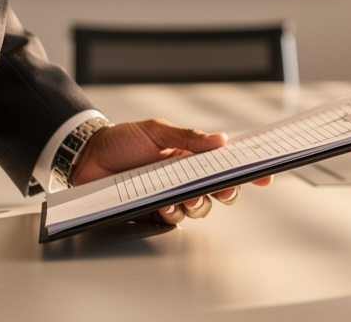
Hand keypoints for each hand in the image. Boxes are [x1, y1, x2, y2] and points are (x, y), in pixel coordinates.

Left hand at [69, 118, 272, 225]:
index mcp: (191, 155)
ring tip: (187, 197)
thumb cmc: (121, 140)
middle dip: (227, 192)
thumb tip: (221, 140)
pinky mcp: (153, 211)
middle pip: (220, 190)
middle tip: (224, 189)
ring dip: (198, 204)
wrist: (85, 157)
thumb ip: (189, 137)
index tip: (265, 176)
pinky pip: (173, 219)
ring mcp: (170, 195)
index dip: (248, 170)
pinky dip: (174, 214)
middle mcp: (184, 177)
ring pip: (200, 208)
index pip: (226, 163)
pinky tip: (166, 205)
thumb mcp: (156, 130)